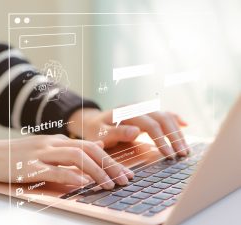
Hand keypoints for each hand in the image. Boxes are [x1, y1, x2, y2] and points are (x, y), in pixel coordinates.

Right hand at [0, 133, 133, 188]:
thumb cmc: (21, 154)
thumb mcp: (49, 147)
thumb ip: (72, 147)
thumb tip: (98, 145)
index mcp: (59, 140)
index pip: (91, 146)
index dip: (110, 159)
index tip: (124, 173)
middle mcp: (53, 143)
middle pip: (88, 150)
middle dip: (109, 165)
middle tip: (124, 179)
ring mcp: (41, 153)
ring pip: (75, 157)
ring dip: (95, 171)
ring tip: (109, 184)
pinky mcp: (29, 166)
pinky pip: (53, 170)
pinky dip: (69, 176)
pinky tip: (82, 183)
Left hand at [68, 108, 189, 157]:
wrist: (93, 121)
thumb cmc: (96, 129)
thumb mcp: (101, 133)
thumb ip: (116, 132)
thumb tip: (135, 132)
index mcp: (127, 111)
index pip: (150, 124)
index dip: (161, 139)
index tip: (169, 155)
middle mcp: (137, 107)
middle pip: (162, 118)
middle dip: (174, 136)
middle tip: (183, 154)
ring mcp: (143, 108)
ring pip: (165, 116)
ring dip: (177, 131)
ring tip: (185, 148)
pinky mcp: (146, 112)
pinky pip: (163, 113)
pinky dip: (175, 118)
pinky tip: (185, 124)